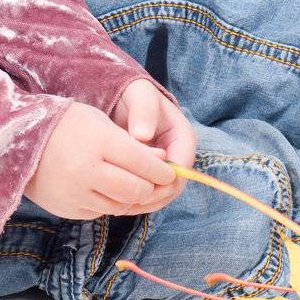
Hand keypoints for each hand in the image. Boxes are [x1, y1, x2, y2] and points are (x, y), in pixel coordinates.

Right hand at [22, 101, 183, 221]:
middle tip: (157, 182)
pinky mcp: (69, 210)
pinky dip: (111, 203)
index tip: (170, 170)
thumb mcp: (99, 121)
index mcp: (99, 143)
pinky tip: (110, 190)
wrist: (18, 140)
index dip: (163, 171)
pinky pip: (101, 212)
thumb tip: (163, 161)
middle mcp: (88, 171)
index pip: (145, 165)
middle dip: (152, 188)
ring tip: (135, 185)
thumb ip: (132, 143)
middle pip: (137, 191)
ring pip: (121, 206)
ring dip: (133, 198)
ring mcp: (76, 194)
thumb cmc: (64, 124)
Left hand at [108, 78, 197, 211]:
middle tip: (123, 201)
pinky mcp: (153, 175)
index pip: (181, 170)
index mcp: (183, 138)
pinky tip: (115, 201)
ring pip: (161, 195)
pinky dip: (135, 200)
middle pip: (172, 188)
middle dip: (150, 197)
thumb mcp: (140, 96)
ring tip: (116, 203)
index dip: (161, 182)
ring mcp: (167, 167)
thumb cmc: (136, 96)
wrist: (127, 99)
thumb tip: (142, 135)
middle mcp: (179, 156)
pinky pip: (149, 194)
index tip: (136, 186)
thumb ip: (143, 112)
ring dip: (142, 202)